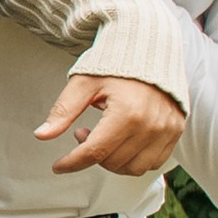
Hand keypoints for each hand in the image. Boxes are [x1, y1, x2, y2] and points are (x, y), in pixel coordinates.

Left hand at [35, 74, 183, 176]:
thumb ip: (63, 111)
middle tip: (83, 132)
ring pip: (133, 168)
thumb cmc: (115, 64)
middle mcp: (151, 125)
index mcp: (127, 113)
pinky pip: (153, 162)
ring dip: (112, 160)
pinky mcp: (176, 131)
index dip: (72, 163)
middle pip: (112, 162)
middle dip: (90, 154)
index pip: (94, 152)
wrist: (150, 49)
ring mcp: (167, 130)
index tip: (58, 166)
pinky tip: (122, 141)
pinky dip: (134, 159)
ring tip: (103, 136)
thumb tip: (42, 134)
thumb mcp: (84, 83)